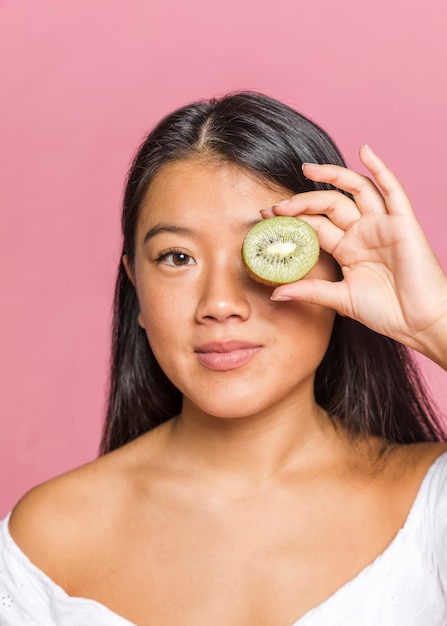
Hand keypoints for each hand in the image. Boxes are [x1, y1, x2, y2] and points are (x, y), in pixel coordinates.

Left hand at [266, 144, 446, 368]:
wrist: (420, 322)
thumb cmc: (386, 312)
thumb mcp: (341, 299)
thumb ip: (310, 291)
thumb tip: (276, 293)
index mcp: (347, 249)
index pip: (315, 225)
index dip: (292, 220)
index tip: (266, 218)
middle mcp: (362, 232)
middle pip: (328, 205)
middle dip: (301, 202)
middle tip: (277, 206)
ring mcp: (382, 224)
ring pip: (354, 190)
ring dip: (332, 176)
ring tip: (307, 169)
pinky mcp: (403, 222)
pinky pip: (392, 189)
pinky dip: (380, 168)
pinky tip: (364, 150)